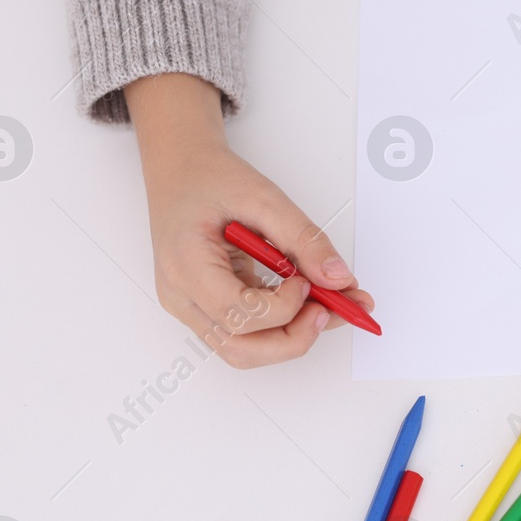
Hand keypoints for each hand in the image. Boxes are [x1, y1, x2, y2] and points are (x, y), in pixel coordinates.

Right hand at [126, 73, 373, 367]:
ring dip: (291, 336)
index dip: (284, 307)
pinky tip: (309, 301)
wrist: (180, 169)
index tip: (309, 281)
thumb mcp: (263, 197)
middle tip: (333, 310)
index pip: (238, 314)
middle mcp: (181, 296)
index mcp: (185, 264)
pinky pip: (246, 333)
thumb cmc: (209, 178)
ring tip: (326, 305)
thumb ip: (303, 238)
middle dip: (294, 338)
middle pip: (241, 349)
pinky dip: (282, 324)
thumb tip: (340, 279)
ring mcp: (191, 307)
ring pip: (244, 350)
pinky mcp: (206, 308)